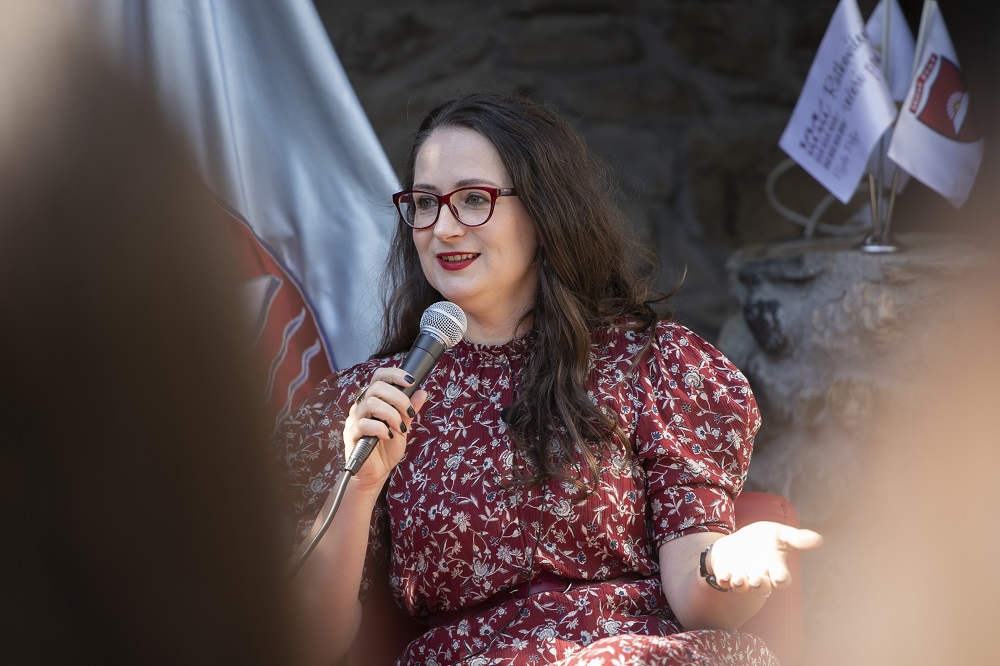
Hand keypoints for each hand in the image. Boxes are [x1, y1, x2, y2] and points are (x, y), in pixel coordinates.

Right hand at [343, 366, 426, 489]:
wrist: (377, 472)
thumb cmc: (387, 448)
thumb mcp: (403, 426)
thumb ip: (409, 410)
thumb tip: (422, 392)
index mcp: (373, 400)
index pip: (379, 377)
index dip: (394, 374)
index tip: (411, 381)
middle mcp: (361, 406)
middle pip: (376, 387)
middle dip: (398, 398)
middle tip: (408, 412)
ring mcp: (354, 419)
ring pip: (371, 403)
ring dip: (391, 414)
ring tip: (399, 428)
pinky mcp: (351, 435)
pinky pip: (363, 424)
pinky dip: (380, 428)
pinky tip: (387, 436)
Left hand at [708, 521, 822, 595]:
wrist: (739, 541)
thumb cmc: (765, 539)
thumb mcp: (779, 534)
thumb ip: (796, 538)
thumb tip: (819, 539)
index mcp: (775, 568)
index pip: (782, 579)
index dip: (781, 579)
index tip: (780, 577)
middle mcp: (760, 577)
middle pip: (762, 587)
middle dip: (759, 585)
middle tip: (757, 580)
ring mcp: (742, 578)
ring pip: (742, 587)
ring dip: (740, 584)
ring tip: (738, 580)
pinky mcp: (726, 574)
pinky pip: (724, 581)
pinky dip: (724, 579)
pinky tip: (723, 576)